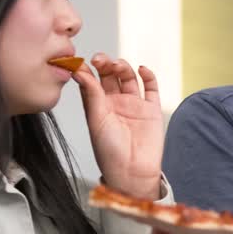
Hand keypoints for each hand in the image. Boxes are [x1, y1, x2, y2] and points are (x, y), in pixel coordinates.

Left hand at [74, 54, 163, 198]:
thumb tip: (80, 71)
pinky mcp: (152, 109)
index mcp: (97, 106)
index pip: (91, 80)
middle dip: (105, 64)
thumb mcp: (96, 120)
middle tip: (100, 60)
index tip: (80, 61)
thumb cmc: (109, 152)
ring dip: (123, 66)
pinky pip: (151, 87)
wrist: (131, 172)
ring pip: (129, 77)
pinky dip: (148, 75)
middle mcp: (115, 102)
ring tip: (118, 65)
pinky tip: (142, 69)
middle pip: (110, 75)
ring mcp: (134, 104)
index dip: (86, 69)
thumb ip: (91, 95)